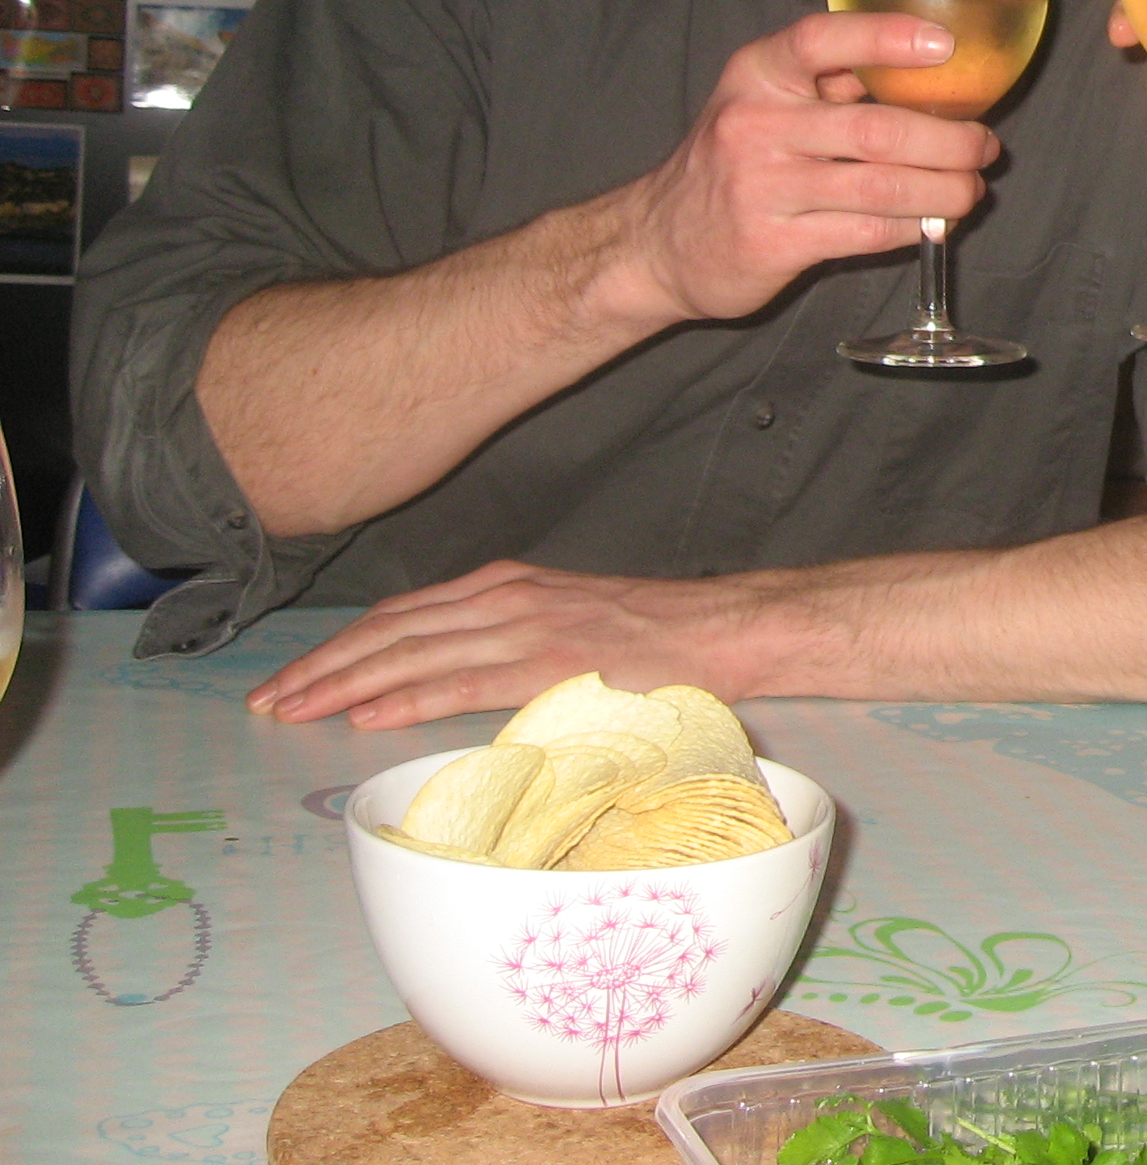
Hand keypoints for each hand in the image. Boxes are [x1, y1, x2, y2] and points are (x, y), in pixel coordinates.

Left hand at [246, 559, 767, 727]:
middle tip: (267, 702)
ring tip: (294, 711)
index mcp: (506, 586)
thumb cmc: (656, 639)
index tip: (293, 679)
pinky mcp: (550, 661)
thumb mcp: (570, 625)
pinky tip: (367, 714)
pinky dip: (408, 696)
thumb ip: (514, 647)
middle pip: (392, 630)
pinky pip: (463, 680)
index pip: (402, 615)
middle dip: (322, 667)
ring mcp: (527, 625)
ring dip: (345, 684)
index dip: (342, 647)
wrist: (727, 630)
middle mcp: (507, 596)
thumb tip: (462, 683)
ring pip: (413, 653)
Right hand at [614, 9, 1000, 324]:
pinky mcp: (772, 244)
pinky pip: (865, 233)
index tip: (945, 44)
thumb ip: (831, 82)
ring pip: (880, 186)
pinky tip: (932, 224)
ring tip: (971, 189)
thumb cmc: (731, 160)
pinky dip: (912, 228)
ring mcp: (761, 187)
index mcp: (757, 74)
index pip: (820, 41)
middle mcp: (755, 125)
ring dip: (943, 190)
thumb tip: (931, 74)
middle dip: (949, 141)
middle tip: (985, 147)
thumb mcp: (763, 102)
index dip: (885, 38)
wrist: (657, 241)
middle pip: (876, 129)